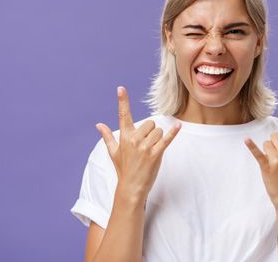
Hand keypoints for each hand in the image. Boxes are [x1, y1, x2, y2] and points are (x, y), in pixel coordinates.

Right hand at [95, 86, 180, 201]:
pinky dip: (174, 132)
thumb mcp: (113, 152)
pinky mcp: (155, 154)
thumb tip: (98, 125)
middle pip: (150, 123)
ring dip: (159, 138)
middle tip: (147, 145)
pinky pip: (166, 139)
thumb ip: (107, 136)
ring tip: (152, 151)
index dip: (122, 101)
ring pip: (159, 131)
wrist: (131, 187)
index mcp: (124, 137)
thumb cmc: (123, 169)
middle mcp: (134, 140)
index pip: (123, 115)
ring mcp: (144, 147)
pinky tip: (179, 125)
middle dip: (152, 131)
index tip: (120, 88)